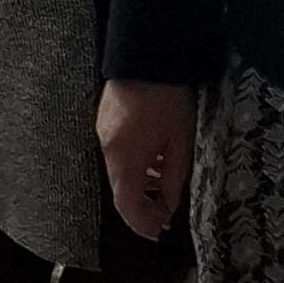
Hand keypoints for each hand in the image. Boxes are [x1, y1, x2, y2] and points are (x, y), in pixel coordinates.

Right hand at [99, 79, 196, 239]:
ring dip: (138, 185)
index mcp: (125, 156)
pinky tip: (153, 159)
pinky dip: (133, 165)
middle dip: (142, 206)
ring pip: (118, 172)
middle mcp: (108, 148)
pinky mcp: (104, 120)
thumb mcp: (181, 139)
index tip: (159, 231)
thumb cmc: (169, 96)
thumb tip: (169, 204)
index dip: (142, 223)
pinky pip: (116, 153)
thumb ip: (174, 177)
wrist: (147, 52)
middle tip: (163, 215)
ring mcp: (102, 132)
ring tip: (163, 186)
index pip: (127, 204)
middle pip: (120, 190)